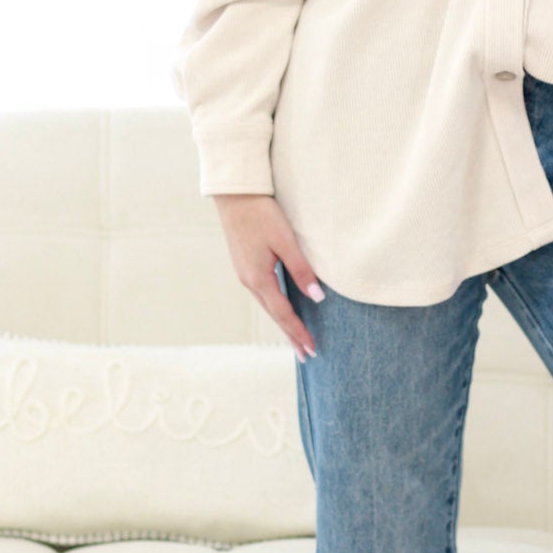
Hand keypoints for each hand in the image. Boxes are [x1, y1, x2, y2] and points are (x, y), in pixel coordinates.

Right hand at [212, 194, 323, 359]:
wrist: (235, 196)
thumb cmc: (261, 215)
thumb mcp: (285, 240)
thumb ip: (301, 269)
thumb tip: (317, 297)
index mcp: (258, 278)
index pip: (284, 314)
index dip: (299, 332)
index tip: (312, 349)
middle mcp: (249, 281)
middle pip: (274, 316)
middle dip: (291, 336)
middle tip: (305, 356)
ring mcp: (245, 275)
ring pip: (268, 306)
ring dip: (283, 324)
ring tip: (296, 339)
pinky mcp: (246, 267)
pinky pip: (264, 295)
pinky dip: (275, 308)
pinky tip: (282, 311)